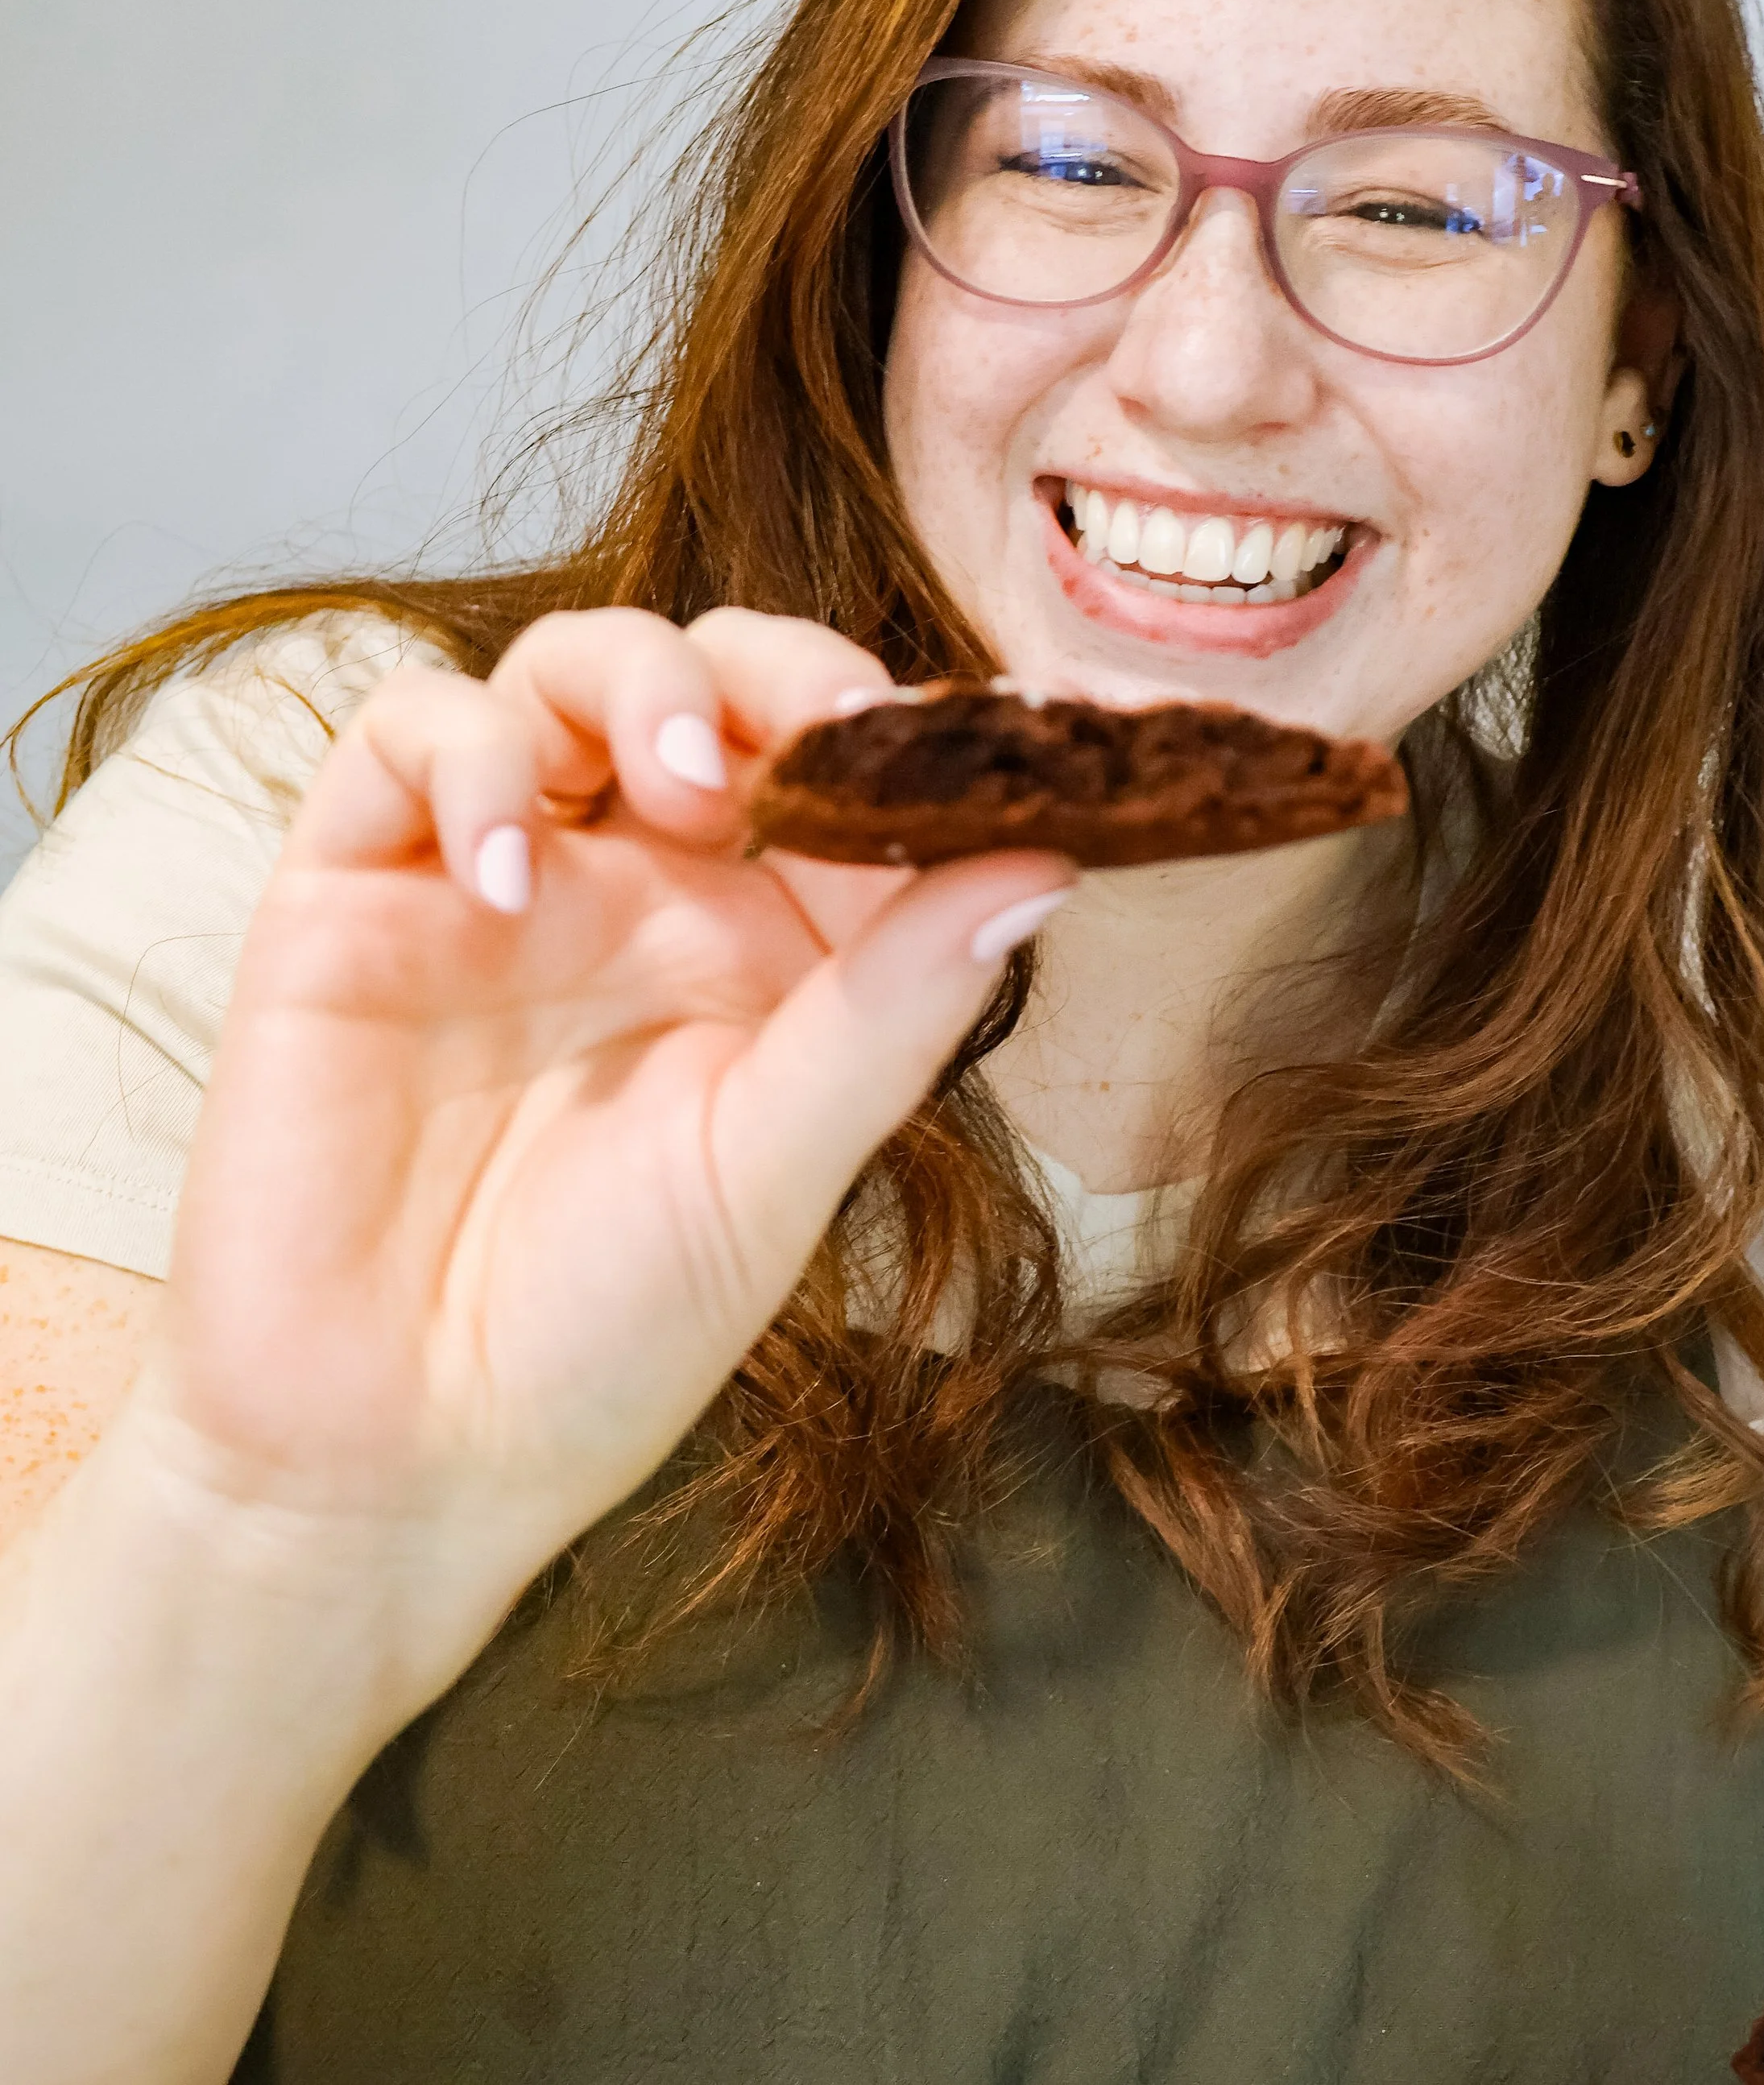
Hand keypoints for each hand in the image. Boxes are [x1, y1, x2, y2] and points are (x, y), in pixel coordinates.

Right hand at [118, 608, 1072, 1702]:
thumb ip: (892, 1013)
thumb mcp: (774, 1176)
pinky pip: (407, 734)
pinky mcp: (356, 882)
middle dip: (786, 671)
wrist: (392, 1457)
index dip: (944, 735)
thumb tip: (1045, 866)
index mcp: (770, 942)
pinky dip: (466, 761)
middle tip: (825, 736)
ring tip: (676, 779)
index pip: (861, 781)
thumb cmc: (599, 1335)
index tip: (1050, 722)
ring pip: (572, 664)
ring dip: (639, 679)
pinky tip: (506, 877)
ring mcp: (503, 868)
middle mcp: (644, 882)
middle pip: (725, 679)